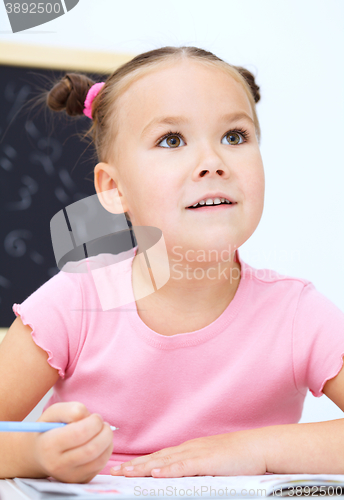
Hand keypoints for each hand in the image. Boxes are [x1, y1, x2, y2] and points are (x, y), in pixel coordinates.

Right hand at [32, 402, 113, 482]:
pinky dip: (106, 451)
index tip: (95, 416)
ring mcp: (70, 475)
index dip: (94, 422)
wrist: (37, 455)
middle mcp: (58, 464)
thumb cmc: (48, 429)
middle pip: (92, 449)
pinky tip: (99, 442)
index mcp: (49, 445)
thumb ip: (71, 410)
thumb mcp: (53, 412)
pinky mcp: (80, 480)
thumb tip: (89, 417)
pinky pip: (100, 466)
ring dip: (108, 441)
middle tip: (102, 423)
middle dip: (105, 432)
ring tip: (102, 432)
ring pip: (100, 459)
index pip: (80, 434)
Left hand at [110, 430, 266, 477]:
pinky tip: (156, 472)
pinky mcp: (208, 460)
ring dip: (144, 467)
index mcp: (190, 450)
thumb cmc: (238, 457)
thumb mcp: (212, 462)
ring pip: (166, 461)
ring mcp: (198, 453)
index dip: (141, 463)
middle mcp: (189, 449)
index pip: (160, 457)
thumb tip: (178, 477)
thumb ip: (196, 468)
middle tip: (115, 472)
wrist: (258, 447)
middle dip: (135, 465)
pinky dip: (169, 469)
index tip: (124, 469)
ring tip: (126, 473)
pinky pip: (185, 466)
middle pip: (157, 457)